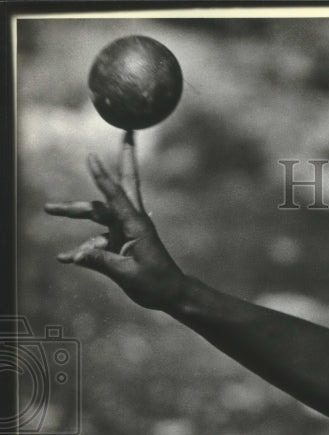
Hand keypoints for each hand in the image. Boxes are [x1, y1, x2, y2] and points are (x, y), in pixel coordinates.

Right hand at [45, 133, 185, 310]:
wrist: (171, 295)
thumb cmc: (156, 284)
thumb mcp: (127, 275)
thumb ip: (101, 263)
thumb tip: (75, 256)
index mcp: (136, 225)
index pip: (115, 196)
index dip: (102, 176)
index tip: (91, 156)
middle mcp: (130, 222)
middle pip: (115, 190)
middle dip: (119, 162)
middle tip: (128, 135)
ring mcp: (124, 230)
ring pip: (96, 214)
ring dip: (72, 211)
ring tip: (47, 208)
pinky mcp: (119, 242)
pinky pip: (95, 242)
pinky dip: (82, 251)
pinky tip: (64, 258)